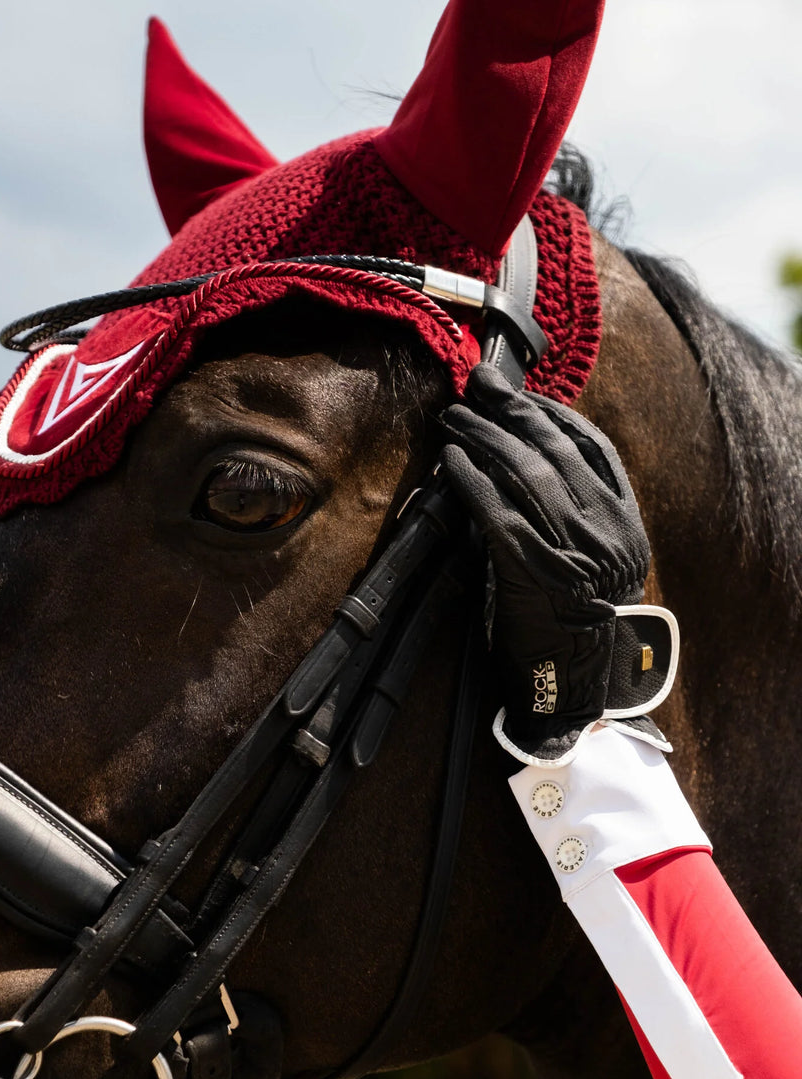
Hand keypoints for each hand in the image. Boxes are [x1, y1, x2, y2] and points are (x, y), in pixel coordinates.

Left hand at [440, 364, 671, 760]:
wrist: (575, 692)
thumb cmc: (572, 630)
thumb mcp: (590, 568)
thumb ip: (569, 520)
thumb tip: (518, 468)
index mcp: (626, 526)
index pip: (594, 449)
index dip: (552, 413)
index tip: (519, 394)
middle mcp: (607, 532)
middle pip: (557, 450)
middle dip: (512, 411)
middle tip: (477, 387)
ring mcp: (575, 551)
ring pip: (528, 472)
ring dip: (484, 437)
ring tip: (455, 418)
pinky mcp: (536, 571)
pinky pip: (499, 512)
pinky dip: (472, 482)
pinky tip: (452, 462)